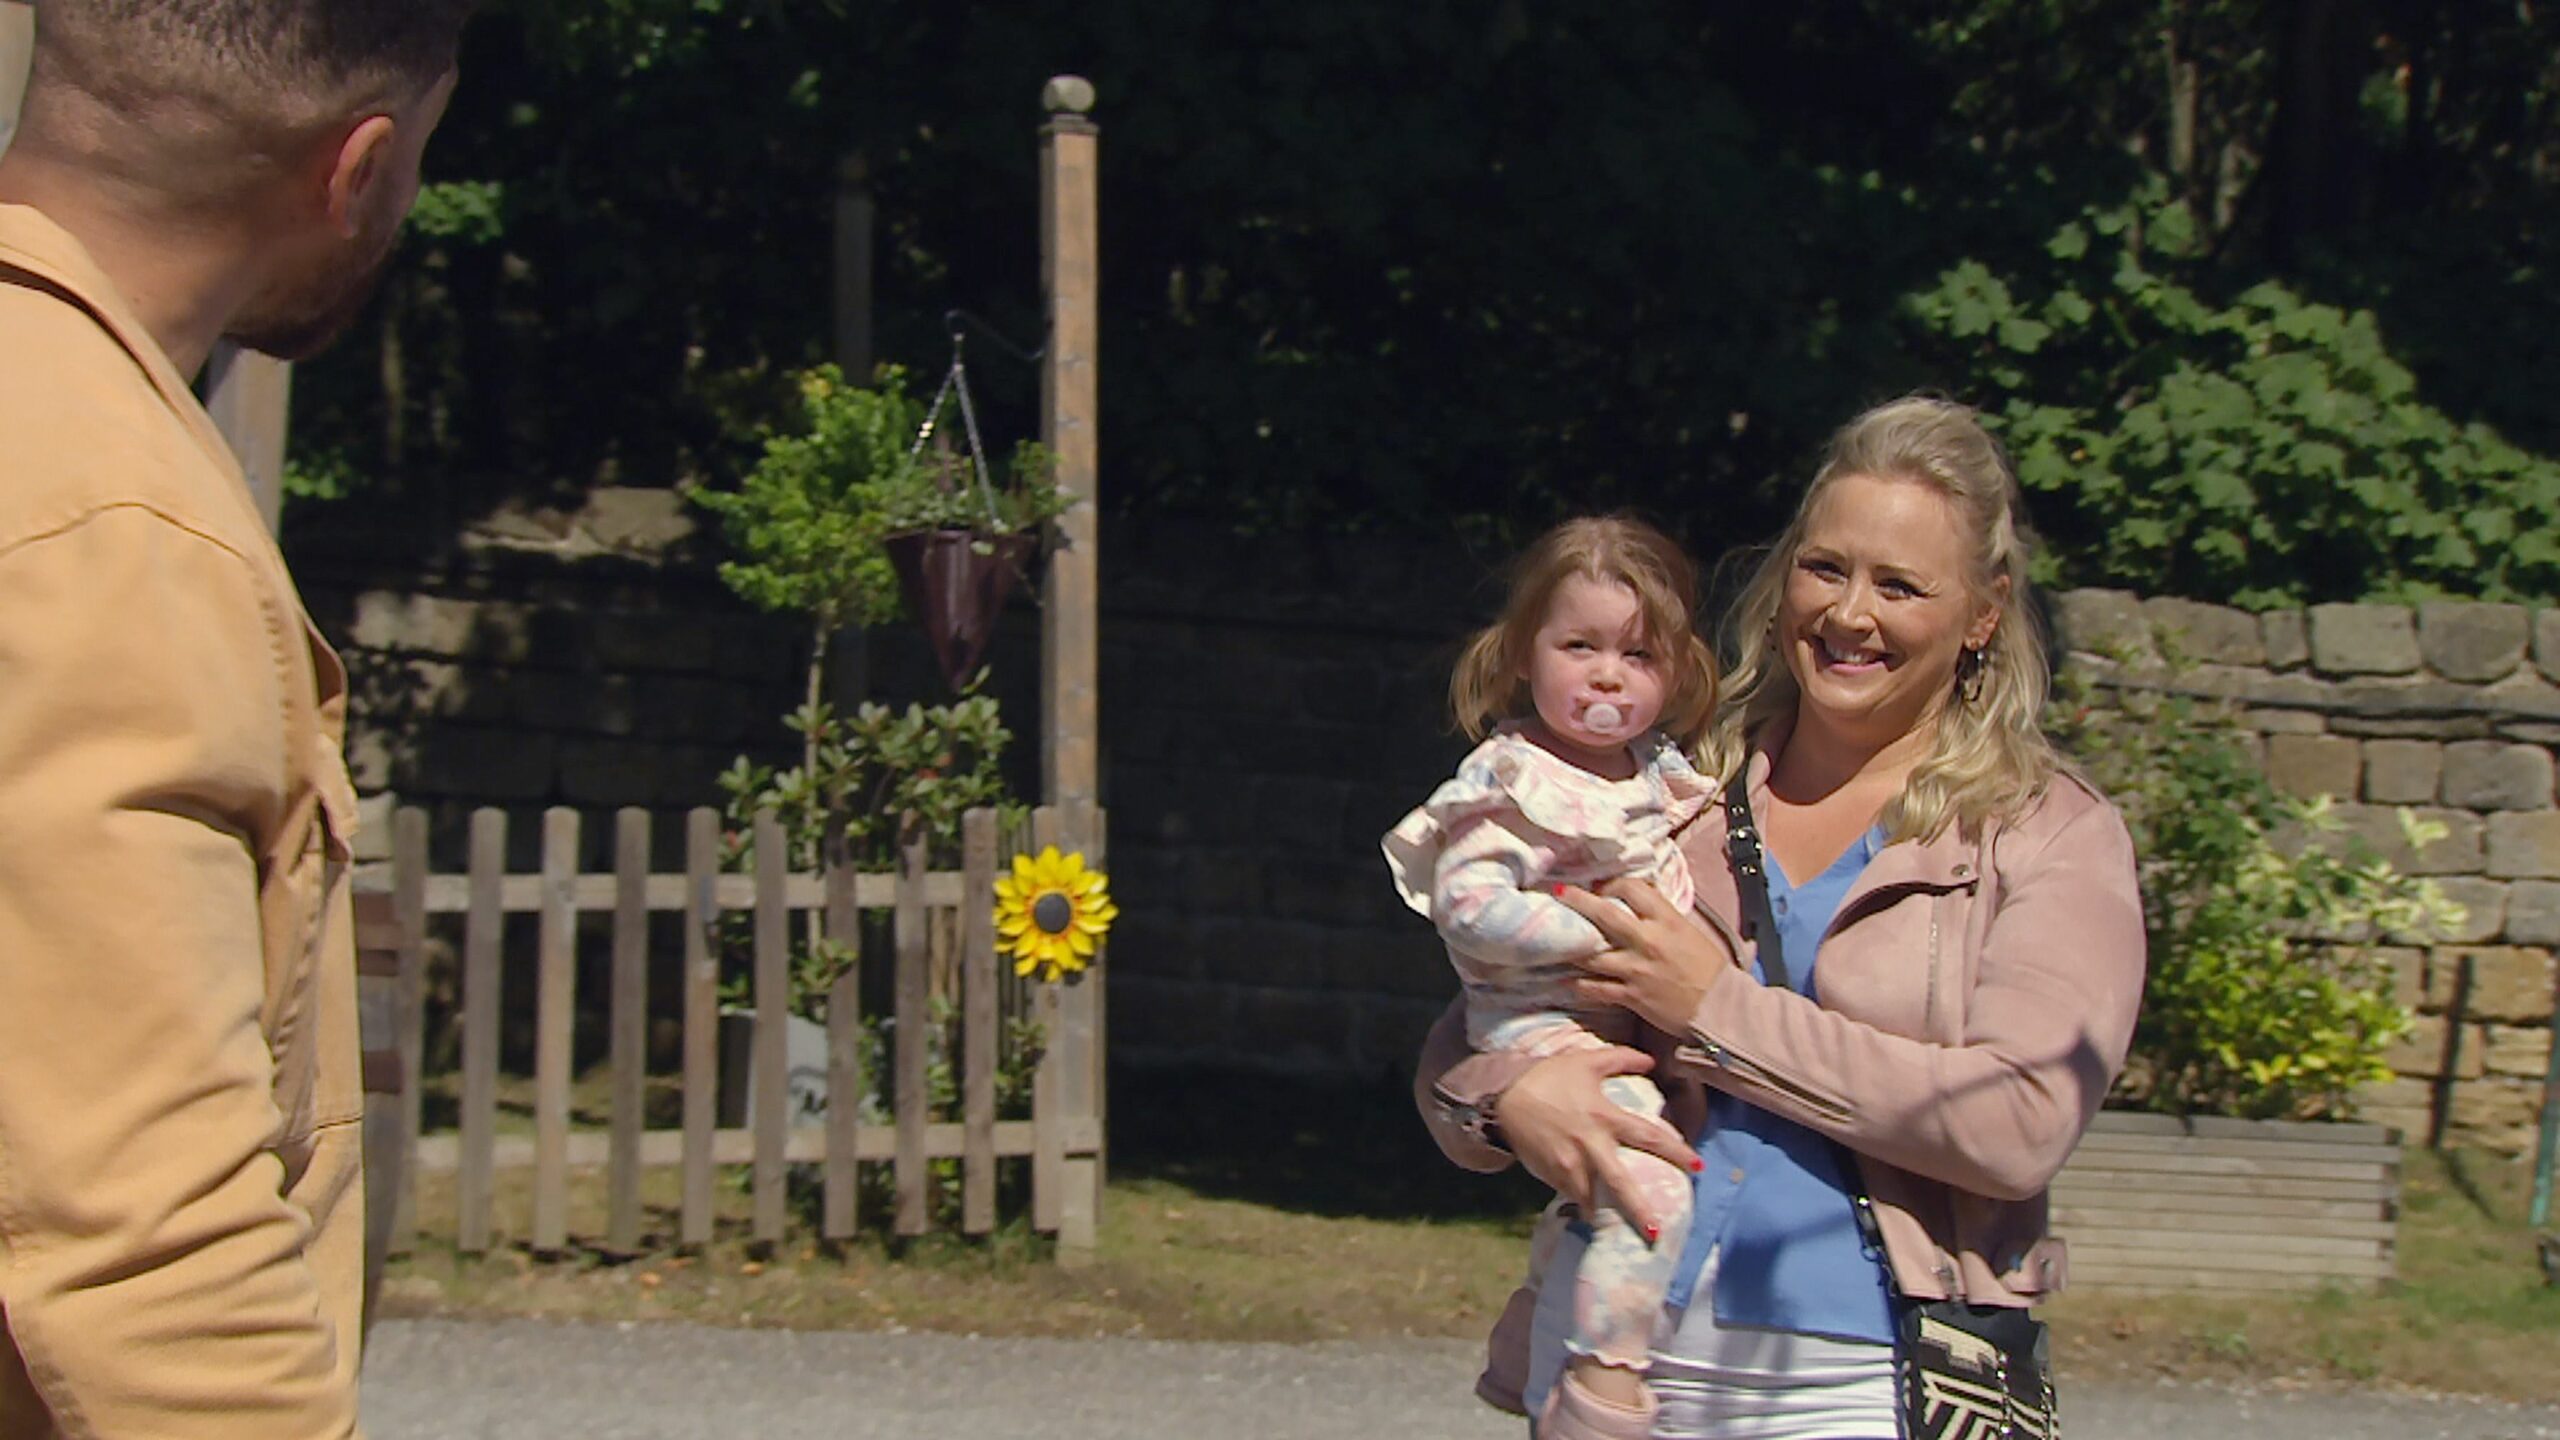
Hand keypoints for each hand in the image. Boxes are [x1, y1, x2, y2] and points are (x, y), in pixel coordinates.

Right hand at [1492, 1044, 1699, 1234]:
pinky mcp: (1550, 1172)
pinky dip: (1581, 1202)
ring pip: (1591, 1196)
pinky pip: (1570, 1193)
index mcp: (1604, 1117)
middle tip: (1656, 1231)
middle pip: (1619, 1182)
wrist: (1504, 1095)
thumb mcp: (1585, 1061)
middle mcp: (1589, 1144)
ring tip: (1617, 1231)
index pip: (1648, 1136)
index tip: (1698, 1167)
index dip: (1676, 1151)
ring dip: (1604, 1214)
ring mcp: (1568, 1162)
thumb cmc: (1548, 1077)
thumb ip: (1620, 1058)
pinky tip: (1588, 1211)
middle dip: (1638, 1209)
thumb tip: (1650, 1060)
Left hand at [1555, 876, 1732, 1035]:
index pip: (1633, 889)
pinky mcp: (1632, 996)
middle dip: (1577, 901)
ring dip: (1571, 948)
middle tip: (1558, 894)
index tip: (1601, 887)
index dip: (1612, 884)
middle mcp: (1648, 940)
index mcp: (1667, 920)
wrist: (1721, 1008)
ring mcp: (1637, 969)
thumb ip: (1662, 918)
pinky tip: (1566, 982)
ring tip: (1555, 942)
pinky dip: (1579, 986)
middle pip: (1604, 915)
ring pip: (1593, 955)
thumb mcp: (1689, 932)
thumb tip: (1638, 904)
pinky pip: (1596, 989)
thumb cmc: (1709, 969)